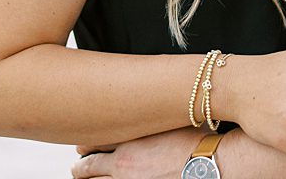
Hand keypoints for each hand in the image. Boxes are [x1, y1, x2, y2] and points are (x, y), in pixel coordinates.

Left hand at [72, 128, 199, 177]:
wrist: (208, 162)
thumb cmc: (196, 141)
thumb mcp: (169, 122)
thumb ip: (151, 121)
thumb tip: (149, 113)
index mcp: (129, 139)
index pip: (95, 141)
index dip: (85, 144)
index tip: (81, 146)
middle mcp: (124, 163)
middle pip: (90, 166)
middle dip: (81, 167)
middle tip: (77, 168)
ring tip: (83, 177)